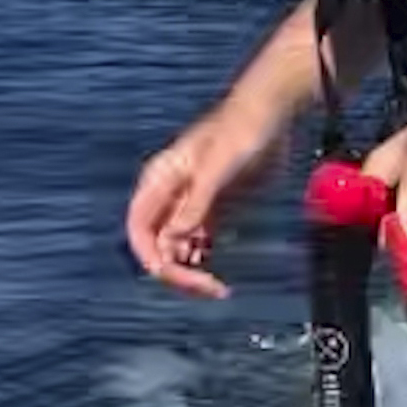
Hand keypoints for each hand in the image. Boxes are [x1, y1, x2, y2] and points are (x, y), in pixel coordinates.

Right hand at [125, 95, 287, 296]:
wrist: (267, 118)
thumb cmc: (240, 132)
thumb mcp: (218, 167)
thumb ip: (196, 203)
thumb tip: (174, 239)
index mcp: (160, 181)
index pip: (139, 228)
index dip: (151, 256)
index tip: (174, 274)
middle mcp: (169, 196)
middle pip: (157, 245)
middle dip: (176, 271)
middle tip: (209, 289)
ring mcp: (189, 204)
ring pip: (176, 249)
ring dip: (189, 272)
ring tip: (216, 288)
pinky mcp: (210, 209)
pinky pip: (196, 243)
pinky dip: (201, 261)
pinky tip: (216, 274)